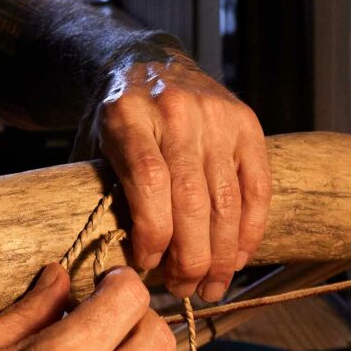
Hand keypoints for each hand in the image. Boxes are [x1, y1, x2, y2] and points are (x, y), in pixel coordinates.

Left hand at [79, 50, 270, 302]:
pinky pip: (256, 187)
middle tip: (185, 290)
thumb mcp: (93, 150)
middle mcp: (177, 112)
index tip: (148, 265)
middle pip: (193, 200)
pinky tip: (240, 258)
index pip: (151, 183)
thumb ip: (105, 197)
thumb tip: (124, 267)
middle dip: (192, 258)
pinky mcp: (247, 123)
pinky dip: (250, 229)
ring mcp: (217, 116)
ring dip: (223, 255)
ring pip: (227, 200)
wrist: (145, 60)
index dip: (154, 234)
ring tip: (212, 287)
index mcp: (129, 117)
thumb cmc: (114, 121)